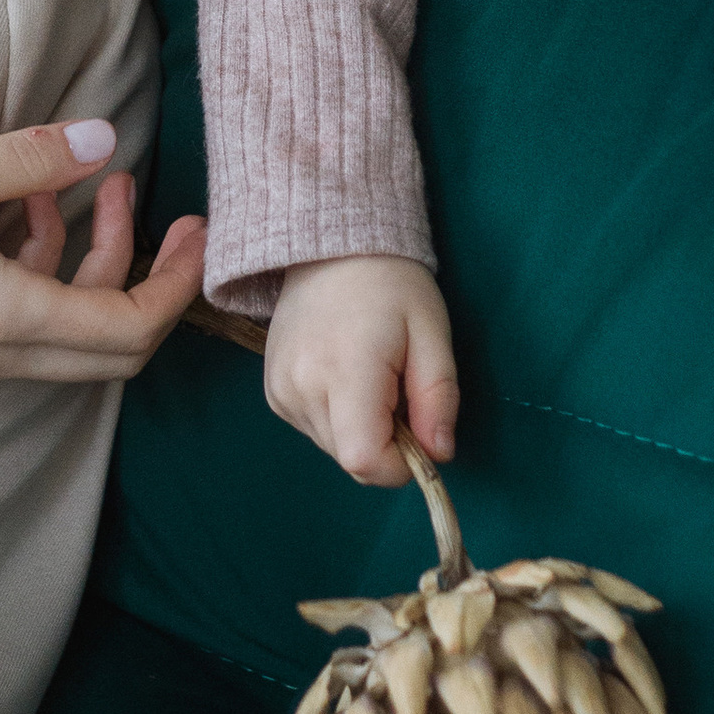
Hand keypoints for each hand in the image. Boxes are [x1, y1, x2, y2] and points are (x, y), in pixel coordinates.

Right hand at [0, 116, 206, 386]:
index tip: (196, 227)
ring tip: (79, 184)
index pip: (131, 329)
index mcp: (3, 318)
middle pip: (110, 344)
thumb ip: (27, 161)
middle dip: (146, 273)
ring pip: (64, 329)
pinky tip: (13, 205)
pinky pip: (19, 319)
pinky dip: (39, 267)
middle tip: (157, 206)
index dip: (177, 283)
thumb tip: (101, 141)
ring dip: (88, 259)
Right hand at [264, 254, 459, 488]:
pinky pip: (315, 429)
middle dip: (386, 443)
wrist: (331, 248)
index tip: (419, 430)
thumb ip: (438, 398)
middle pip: (352, 459)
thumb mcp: (432, 333)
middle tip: (399, 391)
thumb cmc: (392, 285)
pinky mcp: (273, 393)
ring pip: (335, 448)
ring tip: (372, 378)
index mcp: (346, 371)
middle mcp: (302, 388)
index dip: (400, 464)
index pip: (365, 460)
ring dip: (362, 430)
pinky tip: (345, 376)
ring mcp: (281, 392)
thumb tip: (440, 454)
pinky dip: (339, 418)